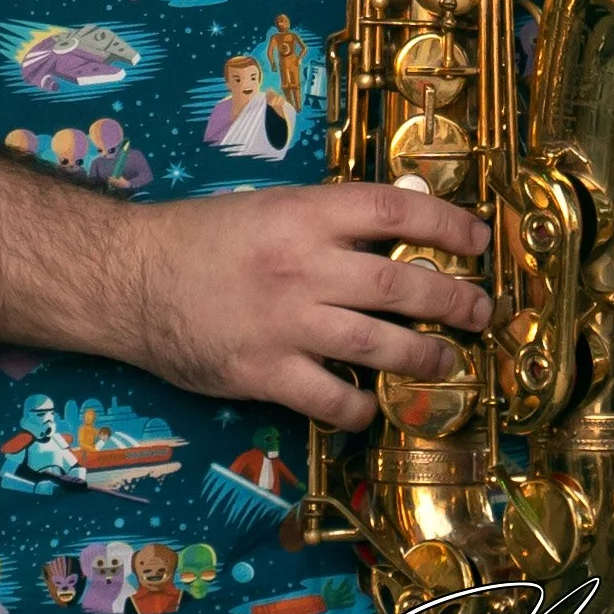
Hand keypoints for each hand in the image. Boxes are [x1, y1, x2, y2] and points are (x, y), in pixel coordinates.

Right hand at [123, 181, 492, 428]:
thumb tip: (393, 230)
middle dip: (454, 299)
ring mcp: (287, 323)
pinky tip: (370, 405)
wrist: (132, 278)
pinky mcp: (266, 372)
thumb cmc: (200, 237)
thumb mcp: (268, 206)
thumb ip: (325, 220)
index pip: (394, 211)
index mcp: (304, 214)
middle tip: (482, 310)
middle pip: (402, 284)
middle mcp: (304, 266)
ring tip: (447, 361)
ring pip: (380, 345)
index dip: (447, 223)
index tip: (479, 238)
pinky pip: (333, 399)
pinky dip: (361, 407)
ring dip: (425, 356)